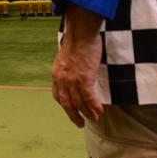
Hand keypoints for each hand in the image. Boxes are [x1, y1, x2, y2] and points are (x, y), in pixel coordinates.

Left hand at [51, 4, 104, 127]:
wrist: (80, 34)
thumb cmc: (76, 41)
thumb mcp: (66, 56)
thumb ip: (68, 67)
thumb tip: (74, 71)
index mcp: (56, 74)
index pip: (57, 94)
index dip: (64, 104)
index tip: (69, 109)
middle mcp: (62, 79)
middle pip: (67, 103)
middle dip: (73, 115)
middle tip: (80, 123)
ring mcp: (72, 80)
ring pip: (79, 102)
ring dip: (87, 113)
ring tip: (94, 119)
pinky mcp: (84, 79)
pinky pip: (89, 98)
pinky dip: (94, 106)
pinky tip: (100, 112)